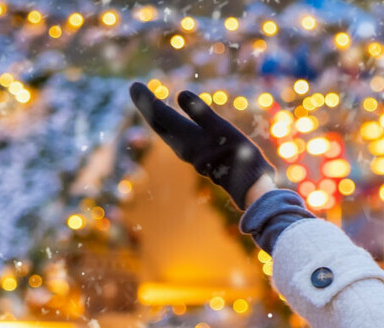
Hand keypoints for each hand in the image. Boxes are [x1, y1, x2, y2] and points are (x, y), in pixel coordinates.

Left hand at [128, 83, 274, 208]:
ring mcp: (191, 153)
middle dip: (146, 106)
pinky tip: (174, 122)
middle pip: (158, 124)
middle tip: (135, 89)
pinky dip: (170, 124)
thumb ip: (201, 112)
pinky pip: (177, 136)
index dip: (147, 100)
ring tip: (150, 102)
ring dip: (157, 115)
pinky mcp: (199, 156)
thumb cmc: (238, 157)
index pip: (160, 115)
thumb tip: (180, 93)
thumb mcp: (222, 130)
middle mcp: (183, 146)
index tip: (133, 85)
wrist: (249, 187)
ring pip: (166, 131)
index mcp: (185, 138)